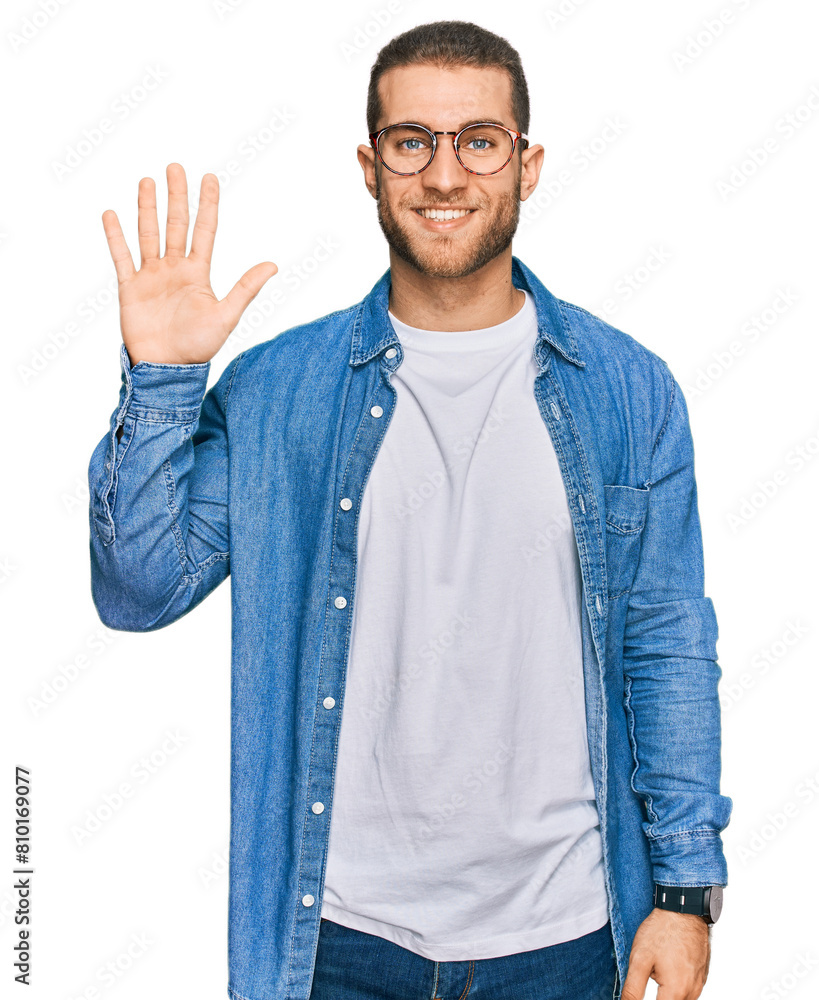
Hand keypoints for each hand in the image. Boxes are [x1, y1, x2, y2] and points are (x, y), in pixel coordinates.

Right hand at [101, 162, 277, 365]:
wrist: (166, 369)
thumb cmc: (198, 347)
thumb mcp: (226, 315)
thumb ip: (246, 288)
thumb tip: (273, 265)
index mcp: (198, 273)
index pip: (204, 230)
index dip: (207, 203)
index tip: (209, 177)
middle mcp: (175, 269)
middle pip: (176, 224)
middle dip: (176, 196)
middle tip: (175, 167)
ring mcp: (151, 277)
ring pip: (149, 234)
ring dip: (147, 208)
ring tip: (147, 180)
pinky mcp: (130, 288)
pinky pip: (121, 257)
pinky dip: (115, 236)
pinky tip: (112, 214)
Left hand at [621, 908, 710, 999]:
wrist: (683, 909)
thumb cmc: (661, 931)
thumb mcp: (640, 959)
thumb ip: (633, 989)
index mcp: (676, 991)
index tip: (643, 985)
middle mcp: (692, 991)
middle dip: (659, 997)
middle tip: (650, 974)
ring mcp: (700, 983)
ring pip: (682, 999)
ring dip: (668, 994)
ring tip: (658, 968)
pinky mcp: (702, 974)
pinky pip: (690, 990)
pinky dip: (678, 986)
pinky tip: (669, 967)